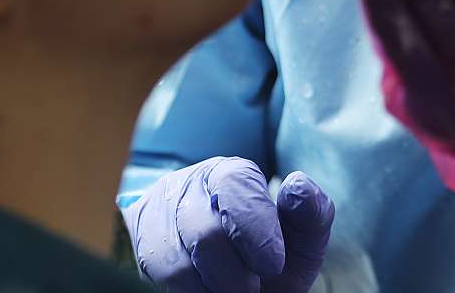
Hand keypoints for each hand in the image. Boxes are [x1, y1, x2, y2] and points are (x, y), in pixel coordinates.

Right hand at [123, 157, 333, 292]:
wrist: (230, 271)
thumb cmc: (269, 251)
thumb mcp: (299, 235)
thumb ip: (311, 213)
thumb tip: (298, 186)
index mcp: (232, 174)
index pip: (236, 188)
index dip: (257, 231)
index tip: (274, 265)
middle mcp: (190, 187)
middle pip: (206, 234)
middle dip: (236, 274)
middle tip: (254, 289)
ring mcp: (160, 216)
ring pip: (178, 263)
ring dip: (213, 288)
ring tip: (233, 292)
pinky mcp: (144, 247)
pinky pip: (160, 279)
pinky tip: (209, 292)